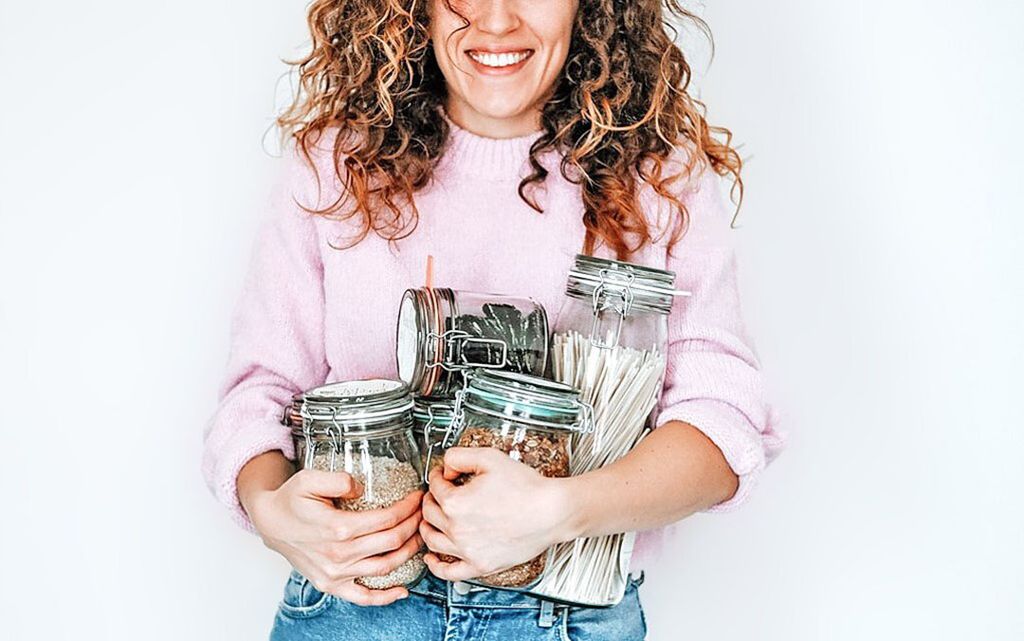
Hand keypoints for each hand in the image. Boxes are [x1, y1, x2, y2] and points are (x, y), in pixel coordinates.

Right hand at [245, 468, 424, 605]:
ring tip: (419, 537)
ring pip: (385, 567)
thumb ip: (338, 480)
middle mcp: (338, 554)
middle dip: (414, 525)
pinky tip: (403, 590)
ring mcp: (335, 573)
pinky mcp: (330, 584)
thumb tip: (361, 487)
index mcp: (337, 528)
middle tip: (423, 513)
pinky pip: (362, 596)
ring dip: (409, 552)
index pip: (386, 519)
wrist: (270, 523)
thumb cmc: (291, 500)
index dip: (407, 508)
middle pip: (391, 542)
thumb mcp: (309, 479)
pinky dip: (385, 597)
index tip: (416, 499)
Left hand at [418, 447, 575, 581]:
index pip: (434, 487)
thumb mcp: (490, 458)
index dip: (437, 476)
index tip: (443, 475)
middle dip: (431, 498)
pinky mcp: (480, 565)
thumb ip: (459, 457)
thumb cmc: (527, 488)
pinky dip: (435, 566)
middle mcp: (457, 529)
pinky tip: (431, 558)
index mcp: (456, 503)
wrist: (551, 512)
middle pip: (430, 513)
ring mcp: (468, 550)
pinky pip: (448, 572)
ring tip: (432, 519)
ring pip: (432, 540)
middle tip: (438, 493)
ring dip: (427, 526)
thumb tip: (445, 468)